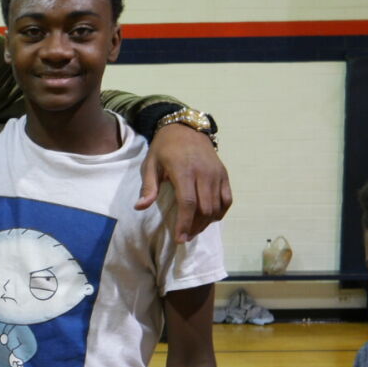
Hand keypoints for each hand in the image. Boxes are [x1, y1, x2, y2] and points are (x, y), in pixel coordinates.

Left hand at [136, 123, 231, 242]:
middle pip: (205, 208)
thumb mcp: (150, 164)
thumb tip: (140, 207)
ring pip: (217, 206)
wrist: (186, 128)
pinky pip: (227, 199)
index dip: (185, 223)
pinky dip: (220, 212)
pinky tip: (209, 218)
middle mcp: (204, 173)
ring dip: (207, 222)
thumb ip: (148, 186)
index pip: (188, 203)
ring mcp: (217, 174)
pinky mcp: (224, 174)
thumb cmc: (164, 148)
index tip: (180, 238)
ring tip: (194, 229)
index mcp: (184, 171)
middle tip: (184, 236)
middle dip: (195, 227)